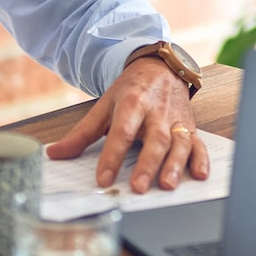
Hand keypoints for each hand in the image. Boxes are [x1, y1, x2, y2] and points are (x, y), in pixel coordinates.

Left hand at [45, 59, 209, 192]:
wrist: (161, 68)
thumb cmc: (131, 91)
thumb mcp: (104, 107)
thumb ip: (81, 134)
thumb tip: (54, 154)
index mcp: (132, 103)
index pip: (121, 131)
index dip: (112, 156)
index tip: (103, 178)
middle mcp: (156, 112)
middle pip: (154, 139)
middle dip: (147, 164)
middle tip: (138, 186)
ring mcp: (176, 120)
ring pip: (179, 143)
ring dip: (175, 165)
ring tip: (166, 185)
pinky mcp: (190, 127)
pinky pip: (198, 144)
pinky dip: (201, 159)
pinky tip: (199, 175)